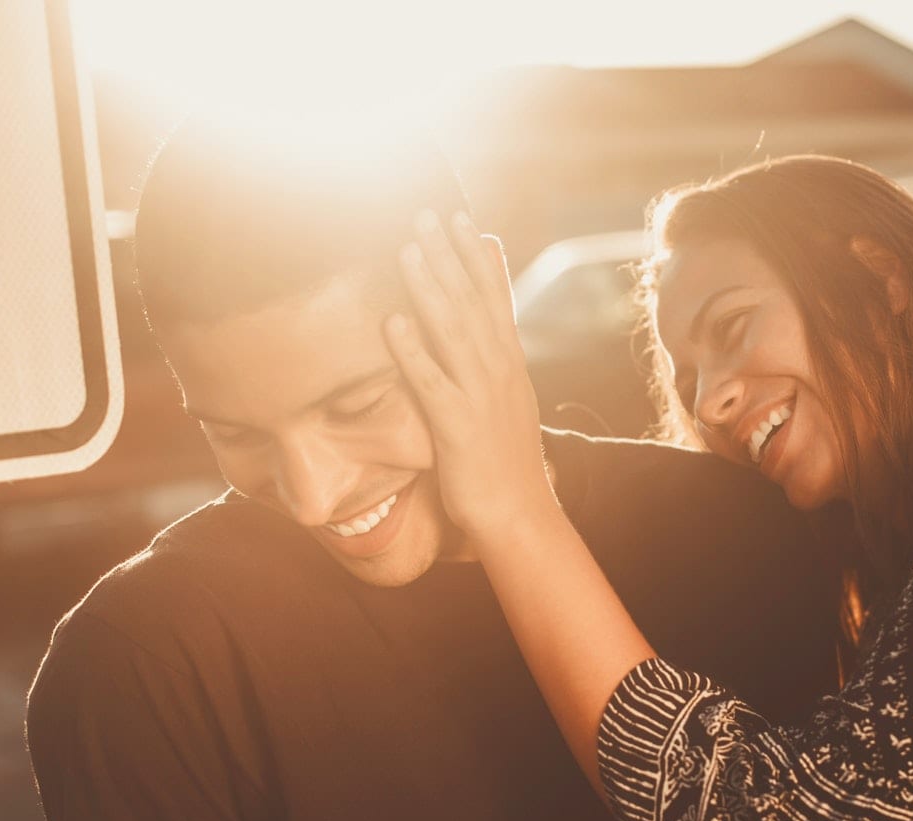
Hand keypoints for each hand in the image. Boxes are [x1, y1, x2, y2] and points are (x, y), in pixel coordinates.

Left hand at [385, 210, 557, 541]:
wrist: (520, 515)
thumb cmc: (505, 460)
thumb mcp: (507, 400)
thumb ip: (495, 358)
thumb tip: (488, 322)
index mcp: (509, 363)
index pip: (494, 298)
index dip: (476, 256)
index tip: (460, 217)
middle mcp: (499, 371)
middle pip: (472, 301)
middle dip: (449, 255)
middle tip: (425, 212)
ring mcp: (481, 396)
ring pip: (453, 331)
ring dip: (430, 287)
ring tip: (408, 248)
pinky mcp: (458, 426)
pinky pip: (432, 382)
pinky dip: (413, 350)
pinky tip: (392, 322)